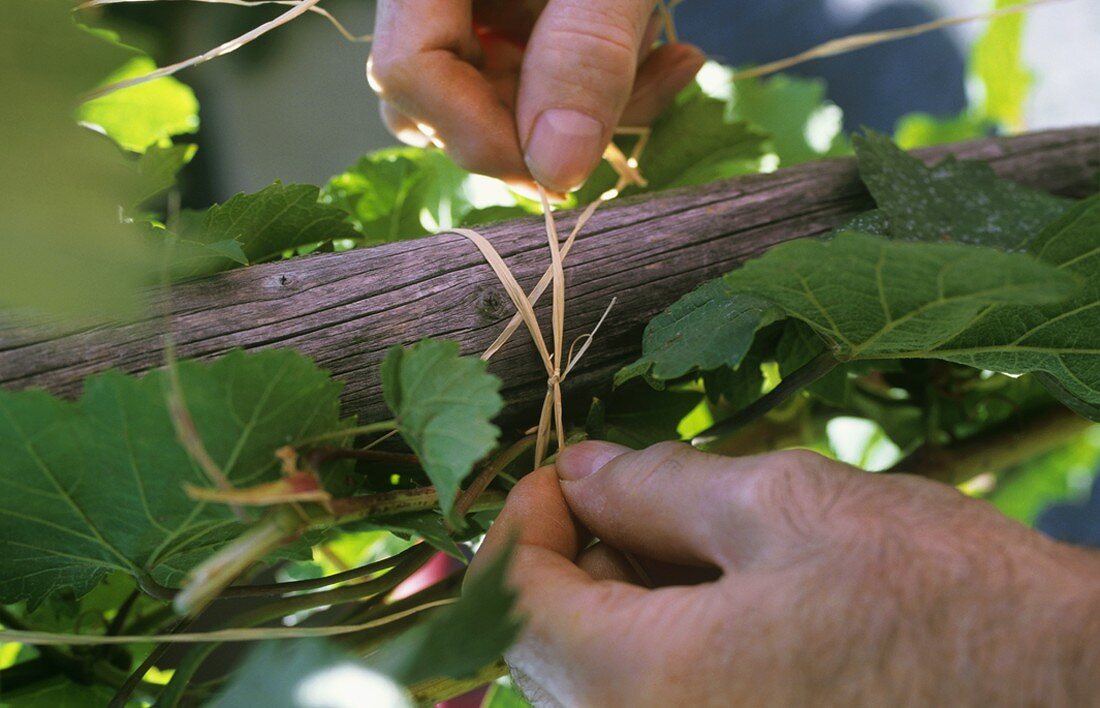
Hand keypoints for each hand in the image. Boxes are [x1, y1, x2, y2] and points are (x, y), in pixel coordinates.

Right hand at [368, 0, 704, 192]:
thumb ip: (584, 53)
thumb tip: (558, 171)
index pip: (409, 72)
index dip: (479, 134)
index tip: (562, 165)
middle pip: (447, 97)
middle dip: (548, 126)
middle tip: (634, 105)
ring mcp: (475, 3)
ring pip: (498, 94)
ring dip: (590, 105)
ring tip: (672, 61)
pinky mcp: (517, 11)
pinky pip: (537, 70)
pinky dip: (604, 78)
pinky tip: (673, 55)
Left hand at [473, 441, 1099, 705]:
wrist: (1073, 695)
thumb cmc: (940, 599)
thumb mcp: (785, 506)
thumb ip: (655, 487)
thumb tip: (582, 469)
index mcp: (641, 687)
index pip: (516, 600)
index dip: (525, 519)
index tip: (566, 470)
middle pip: (548, 647)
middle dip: (576, 558)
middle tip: (633, 493)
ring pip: (600, 681)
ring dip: (620, 601)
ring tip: (693, 538)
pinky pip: (658, 706)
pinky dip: (663, 646)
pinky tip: (724, 596)